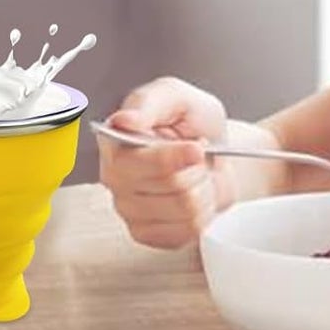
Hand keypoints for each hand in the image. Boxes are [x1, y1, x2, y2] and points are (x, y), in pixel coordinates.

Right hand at [98, 76, 234, 249]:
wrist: (216, 151)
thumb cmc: (193, 121)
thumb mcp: (176, 96)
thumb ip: (149, 102)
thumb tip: (123, 120)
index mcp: (113, 140)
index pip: (138, 161)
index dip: (174, 158)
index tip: (196, 147)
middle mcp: (113, 176)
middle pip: (169, 186)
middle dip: (196, 168)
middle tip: (197, 153)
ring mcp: (127, 208)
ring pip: (183, 210)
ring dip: (203, 190)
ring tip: (197, 173)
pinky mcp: (145, 233)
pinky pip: (185, 232)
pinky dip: (202, 214)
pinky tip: (194, 195)